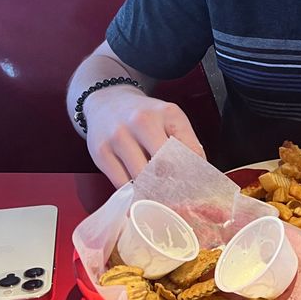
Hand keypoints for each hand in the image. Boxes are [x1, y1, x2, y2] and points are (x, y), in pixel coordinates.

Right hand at [84, 87, 204, 188]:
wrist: (108, 102)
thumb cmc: (143, 115)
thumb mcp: (170, 119)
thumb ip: (186, 142)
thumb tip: (199, 171)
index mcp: (166, 113)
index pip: (188, 149)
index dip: (194, 172)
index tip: (195, 186)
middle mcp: (141, 121)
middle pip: (163, 165)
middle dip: (172, 185)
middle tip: (177, 198)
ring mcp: (119, 137)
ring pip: (141, 177)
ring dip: (152, 191)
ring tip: (158, 196)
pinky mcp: (101, 152)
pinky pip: (121, 183)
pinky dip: (132, 191)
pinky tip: (139, 191)